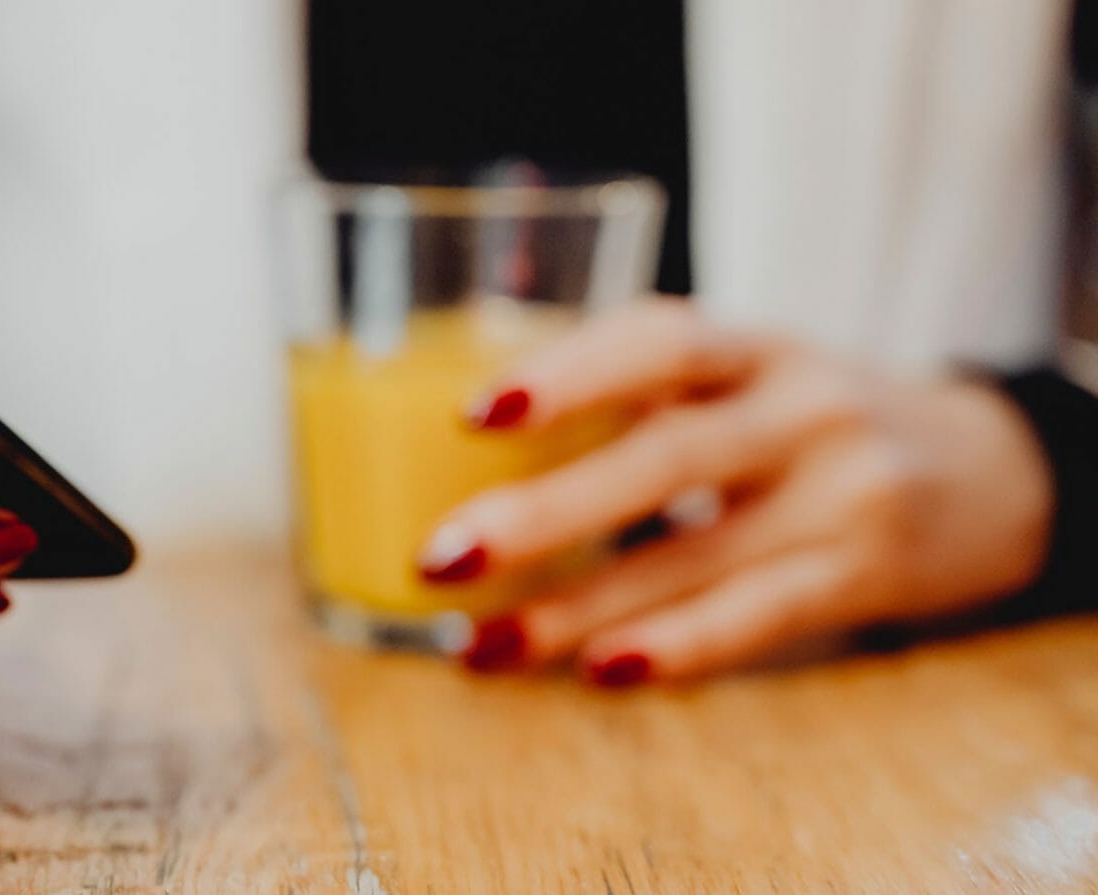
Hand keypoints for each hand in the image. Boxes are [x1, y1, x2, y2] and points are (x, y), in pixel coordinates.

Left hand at [416, 300, 1052, 684]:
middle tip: (438, 558)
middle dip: (542, 514)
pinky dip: (675, 646)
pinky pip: (756, 618)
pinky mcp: (859, 577)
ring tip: (477, 645)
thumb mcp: (746, 372)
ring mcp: (837, 498)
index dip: (569, 373)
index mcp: (754, 349)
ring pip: (692, 557)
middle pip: (664, 459)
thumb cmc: (811, 418)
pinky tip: (597, 670)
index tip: (474, 413)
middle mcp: (800, 412)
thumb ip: (638, 390)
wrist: (991, 470)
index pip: (662, 342)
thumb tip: (457, 434)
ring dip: (573, 609)